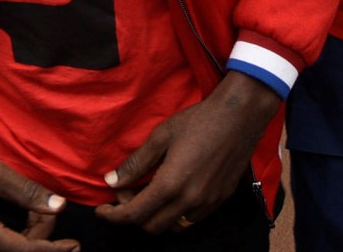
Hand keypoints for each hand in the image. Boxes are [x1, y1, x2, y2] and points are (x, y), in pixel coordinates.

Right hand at [0, 138, 74, 251]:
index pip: (26, 251)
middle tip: (45, 210)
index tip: (74, 244)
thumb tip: (59, 207)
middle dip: (39, 237)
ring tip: (33, 212)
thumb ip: (29, 193)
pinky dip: (13, 240)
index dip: (54, 249)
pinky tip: (21, 221)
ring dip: (27, 240)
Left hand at [97, 73, 279, 234]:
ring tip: (150, 191)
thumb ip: (135, 163)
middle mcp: (189, 201)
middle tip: (128, 190)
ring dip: (155, 216)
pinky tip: (173, 192)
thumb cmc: (199, 121)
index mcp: (171, 185)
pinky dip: (175, 214)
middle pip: (151, 226)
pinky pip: (191, 220)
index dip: (113, 216)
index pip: (134, 214)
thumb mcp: (161, 137)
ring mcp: (207, 204)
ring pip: (172, 227)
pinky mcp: (220, 200)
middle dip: (133, 214)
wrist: (240, 115)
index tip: (102, 210)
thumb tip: (111, 181)